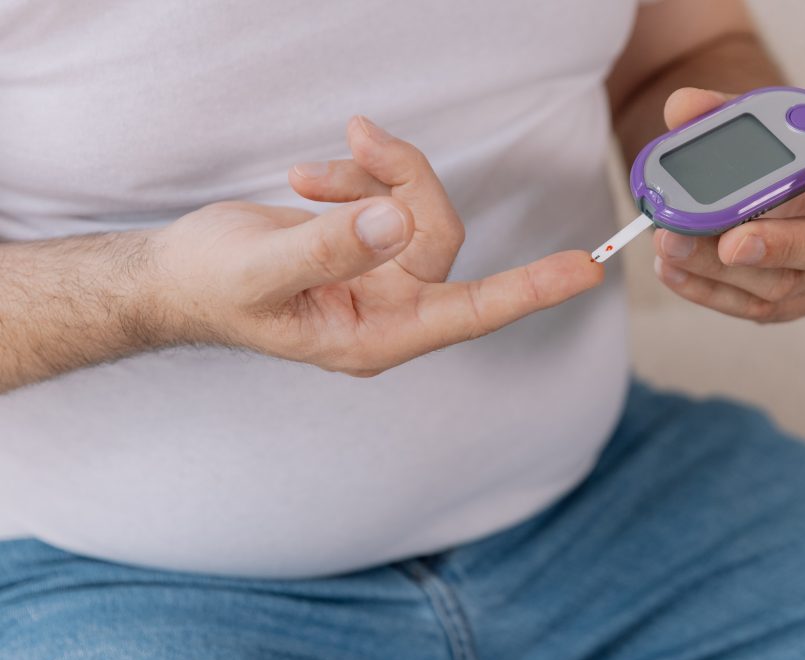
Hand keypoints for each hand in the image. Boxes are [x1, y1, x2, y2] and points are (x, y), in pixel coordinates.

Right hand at [151, 116, 602, 375]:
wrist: (177, 276)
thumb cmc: (213, 287)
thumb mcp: (262, 271)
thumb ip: (329, 250)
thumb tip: (394, 223)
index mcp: (375, 338)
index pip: (472, 314)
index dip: (531, 291)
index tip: (587, 271)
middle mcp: (390, 310)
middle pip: (438, 234)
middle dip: (404, 178)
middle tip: (359, 137)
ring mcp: (381, 277)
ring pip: (416, 208)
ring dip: (372, 174)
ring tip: (309, 174)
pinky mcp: (368, 244)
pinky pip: (389, 196)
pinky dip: (355, 175)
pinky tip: (309, 179)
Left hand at [652, 88, 804, 322]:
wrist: (749, 191)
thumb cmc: (766, 153)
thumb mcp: (748, 123)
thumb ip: (719, 109)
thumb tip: (681, 108)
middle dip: (779, 245)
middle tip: (732, 242)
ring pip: (783, 283)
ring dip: (721, 270)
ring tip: (673, 245)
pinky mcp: (790, 303)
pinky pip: (751, 306)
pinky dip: (706, 289)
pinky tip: (671, 269)